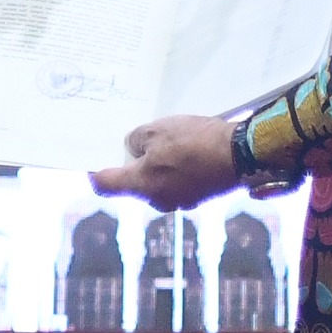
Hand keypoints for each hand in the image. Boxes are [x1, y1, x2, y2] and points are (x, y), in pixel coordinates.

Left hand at [90, 115, 239, 211]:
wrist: (239, 155)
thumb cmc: (193, 142)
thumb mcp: (157, 130)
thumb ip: (136, 140)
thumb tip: (134, 149)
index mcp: (141, 185)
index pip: (105, 185)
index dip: (95, 174)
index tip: (92, 164)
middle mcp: (157, 200)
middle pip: (133, 184)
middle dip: (133, 165)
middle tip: (136, 142)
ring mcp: (178, 202)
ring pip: (156, 183)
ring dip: (157, 166)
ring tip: (167, 142)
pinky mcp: (197, 198)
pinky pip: (176, 183)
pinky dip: (175, 170)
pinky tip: (185, 151)